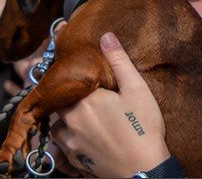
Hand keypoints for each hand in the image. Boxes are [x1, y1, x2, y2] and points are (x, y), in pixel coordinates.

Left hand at [50, 33, 170, 178]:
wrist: (144, 169)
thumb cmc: (143, 127)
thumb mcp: (136, 88)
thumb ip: (119, 61)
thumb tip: (105, 36)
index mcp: (85, 101)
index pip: (66, 81)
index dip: (69, 74)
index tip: (74, 69)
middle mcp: (71, 122)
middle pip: (59, 103)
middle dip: (67, 95)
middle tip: (82, 91)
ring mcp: (71, 145)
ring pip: (57, 126)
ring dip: (64, 119)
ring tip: (81, 114)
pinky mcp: (74, 162)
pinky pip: (59, 149)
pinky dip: (64, 141)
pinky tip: (79, 137)